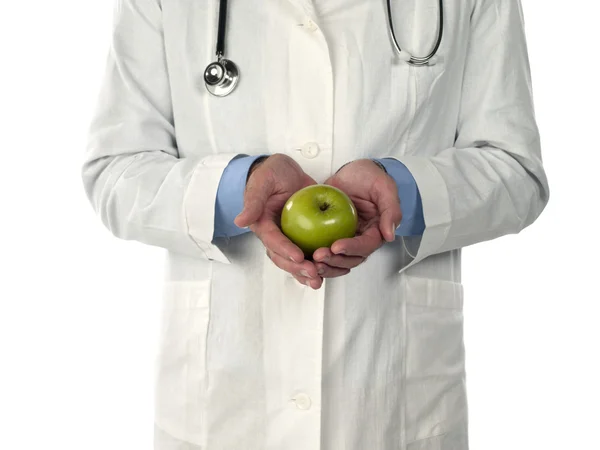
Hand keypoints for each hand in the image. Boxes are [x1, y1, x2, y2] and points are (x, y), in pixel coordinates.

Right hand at [234, 154, 334, 288]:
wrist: (286, 172)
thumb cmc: (272, 174)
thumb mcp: (263, 182)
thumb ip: (253, 201)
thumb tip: (240, 221)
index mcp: (263, 225)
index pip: (273, 241)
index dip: (285, 250)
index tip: (298, 257)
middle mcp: (276, 236)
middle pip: (283, 258)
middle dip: (297, 268)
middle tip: (313, 273)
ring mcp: (290, 239)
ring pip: (295, 262)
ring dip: (306, 273)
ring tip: (319, 280)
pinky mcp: (304, 237)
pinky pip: (310, 255)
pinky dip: (318, 265)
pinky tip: (330, 272)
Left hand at [312, 159, 402, 274]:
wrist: (351, 172)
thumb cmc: (369, 177)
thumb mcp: (384, 187)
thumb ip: (391, 210)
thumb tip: (389, 235)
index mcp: (376, 231)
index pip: (366, 246)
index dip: (352, 248)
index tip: (336, 246)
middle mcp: (360, 238)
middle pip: (351, 259)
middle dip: (335, 261)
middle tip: (318, 256)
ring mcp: (345, 238)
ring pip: (337, 260)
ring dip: (325, 264)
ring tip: (311, 261)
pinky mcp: (330, 235)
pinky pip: (324, 250)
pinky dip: (314, 257)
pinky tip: (304, 256)